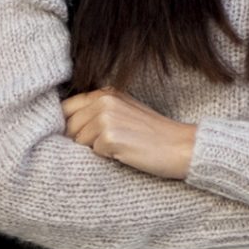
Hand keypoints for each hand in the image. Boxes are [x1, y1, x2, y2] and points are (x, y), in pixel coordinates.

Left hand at [62, 88, 195, 177]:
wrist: (182, 146)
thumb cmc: (154, 135)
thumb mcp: (124, 112)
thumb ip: (97, 112)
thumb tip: (66, 127)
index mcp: (105, 92)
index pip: (66, 107)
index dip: (68, 126)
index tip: (80, 137)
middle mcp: (103, 100)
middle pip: (69, 125)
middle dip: (80, 139)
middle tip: (108, 145)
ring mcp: (106, 117)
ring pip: (79, 140)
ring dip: (94, 149)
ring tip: (120, 147)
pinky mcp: (110, 137)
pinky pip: (93, 152)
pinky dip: (106, 157)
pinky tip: (125, 153)